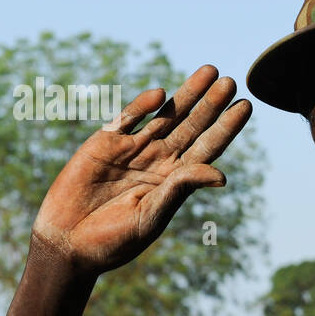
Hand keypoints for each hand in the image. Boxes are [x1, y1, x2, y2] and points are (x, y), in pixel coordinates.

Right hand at [31, 65, 251, 274]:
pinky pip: (128, 119)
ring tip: (210, 72)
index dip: (226, 127)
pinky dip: (142, 106)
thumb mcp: (152, 215)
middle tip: (232, 82)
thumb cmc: (114, 240)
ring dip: (187, 95)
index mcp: (175, 181)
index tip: (245, 106)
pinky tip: (160, 95)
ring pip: (165, 116)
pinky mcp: (104, 144)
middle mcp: (159, 161)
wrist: (69, 244)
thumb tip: (222, 175)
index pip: (207, 147)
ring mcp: (133, 149)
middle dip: (211, 104)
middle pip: (191, 126)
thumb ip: (180, 189)